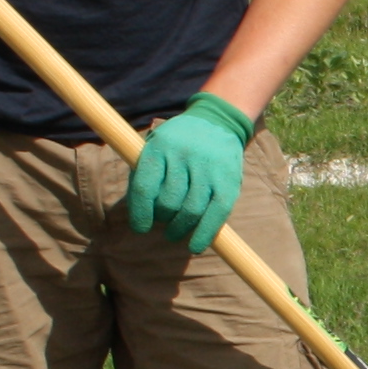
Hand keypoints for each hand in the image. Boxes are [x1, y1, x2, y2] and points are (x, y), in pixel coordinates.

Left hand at [123, 94, 255, 253]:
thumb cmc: (176, 142)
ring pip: (190, 211)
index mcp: (159, 147)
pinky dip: (203, 234)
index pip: (144, 188)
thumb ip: (143, 175)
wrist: (215, 122)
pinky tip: (194, 246)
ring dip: (179, 229)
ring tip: (174, 233)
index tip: (140, 228)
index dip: (140, 214)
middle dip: (162, 218)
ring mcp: (208, 168)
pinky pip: (215, 214)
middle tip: (163, 222)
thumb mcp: (154, 147)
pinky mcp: (228, 181)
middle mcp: (184, 156)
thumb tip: (139, 214)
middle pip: (168, 202)